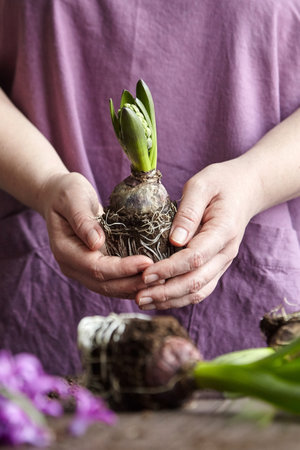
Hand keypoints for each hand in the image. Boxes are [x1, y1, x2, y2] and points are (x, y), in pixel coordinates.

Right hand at [40, 172, 152, 297]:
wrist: (59, 196)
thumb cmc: (67, 193)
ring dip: (134, 287)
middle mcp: (72, 266)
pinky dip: (131, 282)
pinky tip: (150, 279)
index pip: (96, 267)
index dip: (122, 268)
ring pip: (110, 288)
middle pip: (104, 284)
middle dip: (133, 282)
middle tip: (161, 277)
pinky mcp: (93, 268)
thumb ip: (83, 220)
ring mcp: (82, 270)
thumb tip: (97, 243)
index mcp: (65, 250)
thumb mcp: (73, 198)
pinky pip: (113, 281)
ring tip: (161, 282)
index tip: (147, 262)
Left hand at [135, 159, 260, 308]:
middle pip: (196, 281)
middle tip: (139, 297)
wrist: (246, 190)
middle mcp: (226, 252)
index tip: (145, 274)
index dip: (169, 269)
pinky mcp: (216, 266)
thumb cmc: (221, 183)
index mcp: (223, 231)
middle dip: (166, 292)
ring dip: (171, 300)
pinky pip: (200, 288)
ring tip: (145, 301)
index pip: (195, 257)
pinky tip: (160, 298)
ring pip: (199, 291)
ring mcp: (222, 262)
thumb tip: (174, 240)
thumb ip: (188, 212)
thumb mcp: (201, 185)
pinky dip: (180, 297)